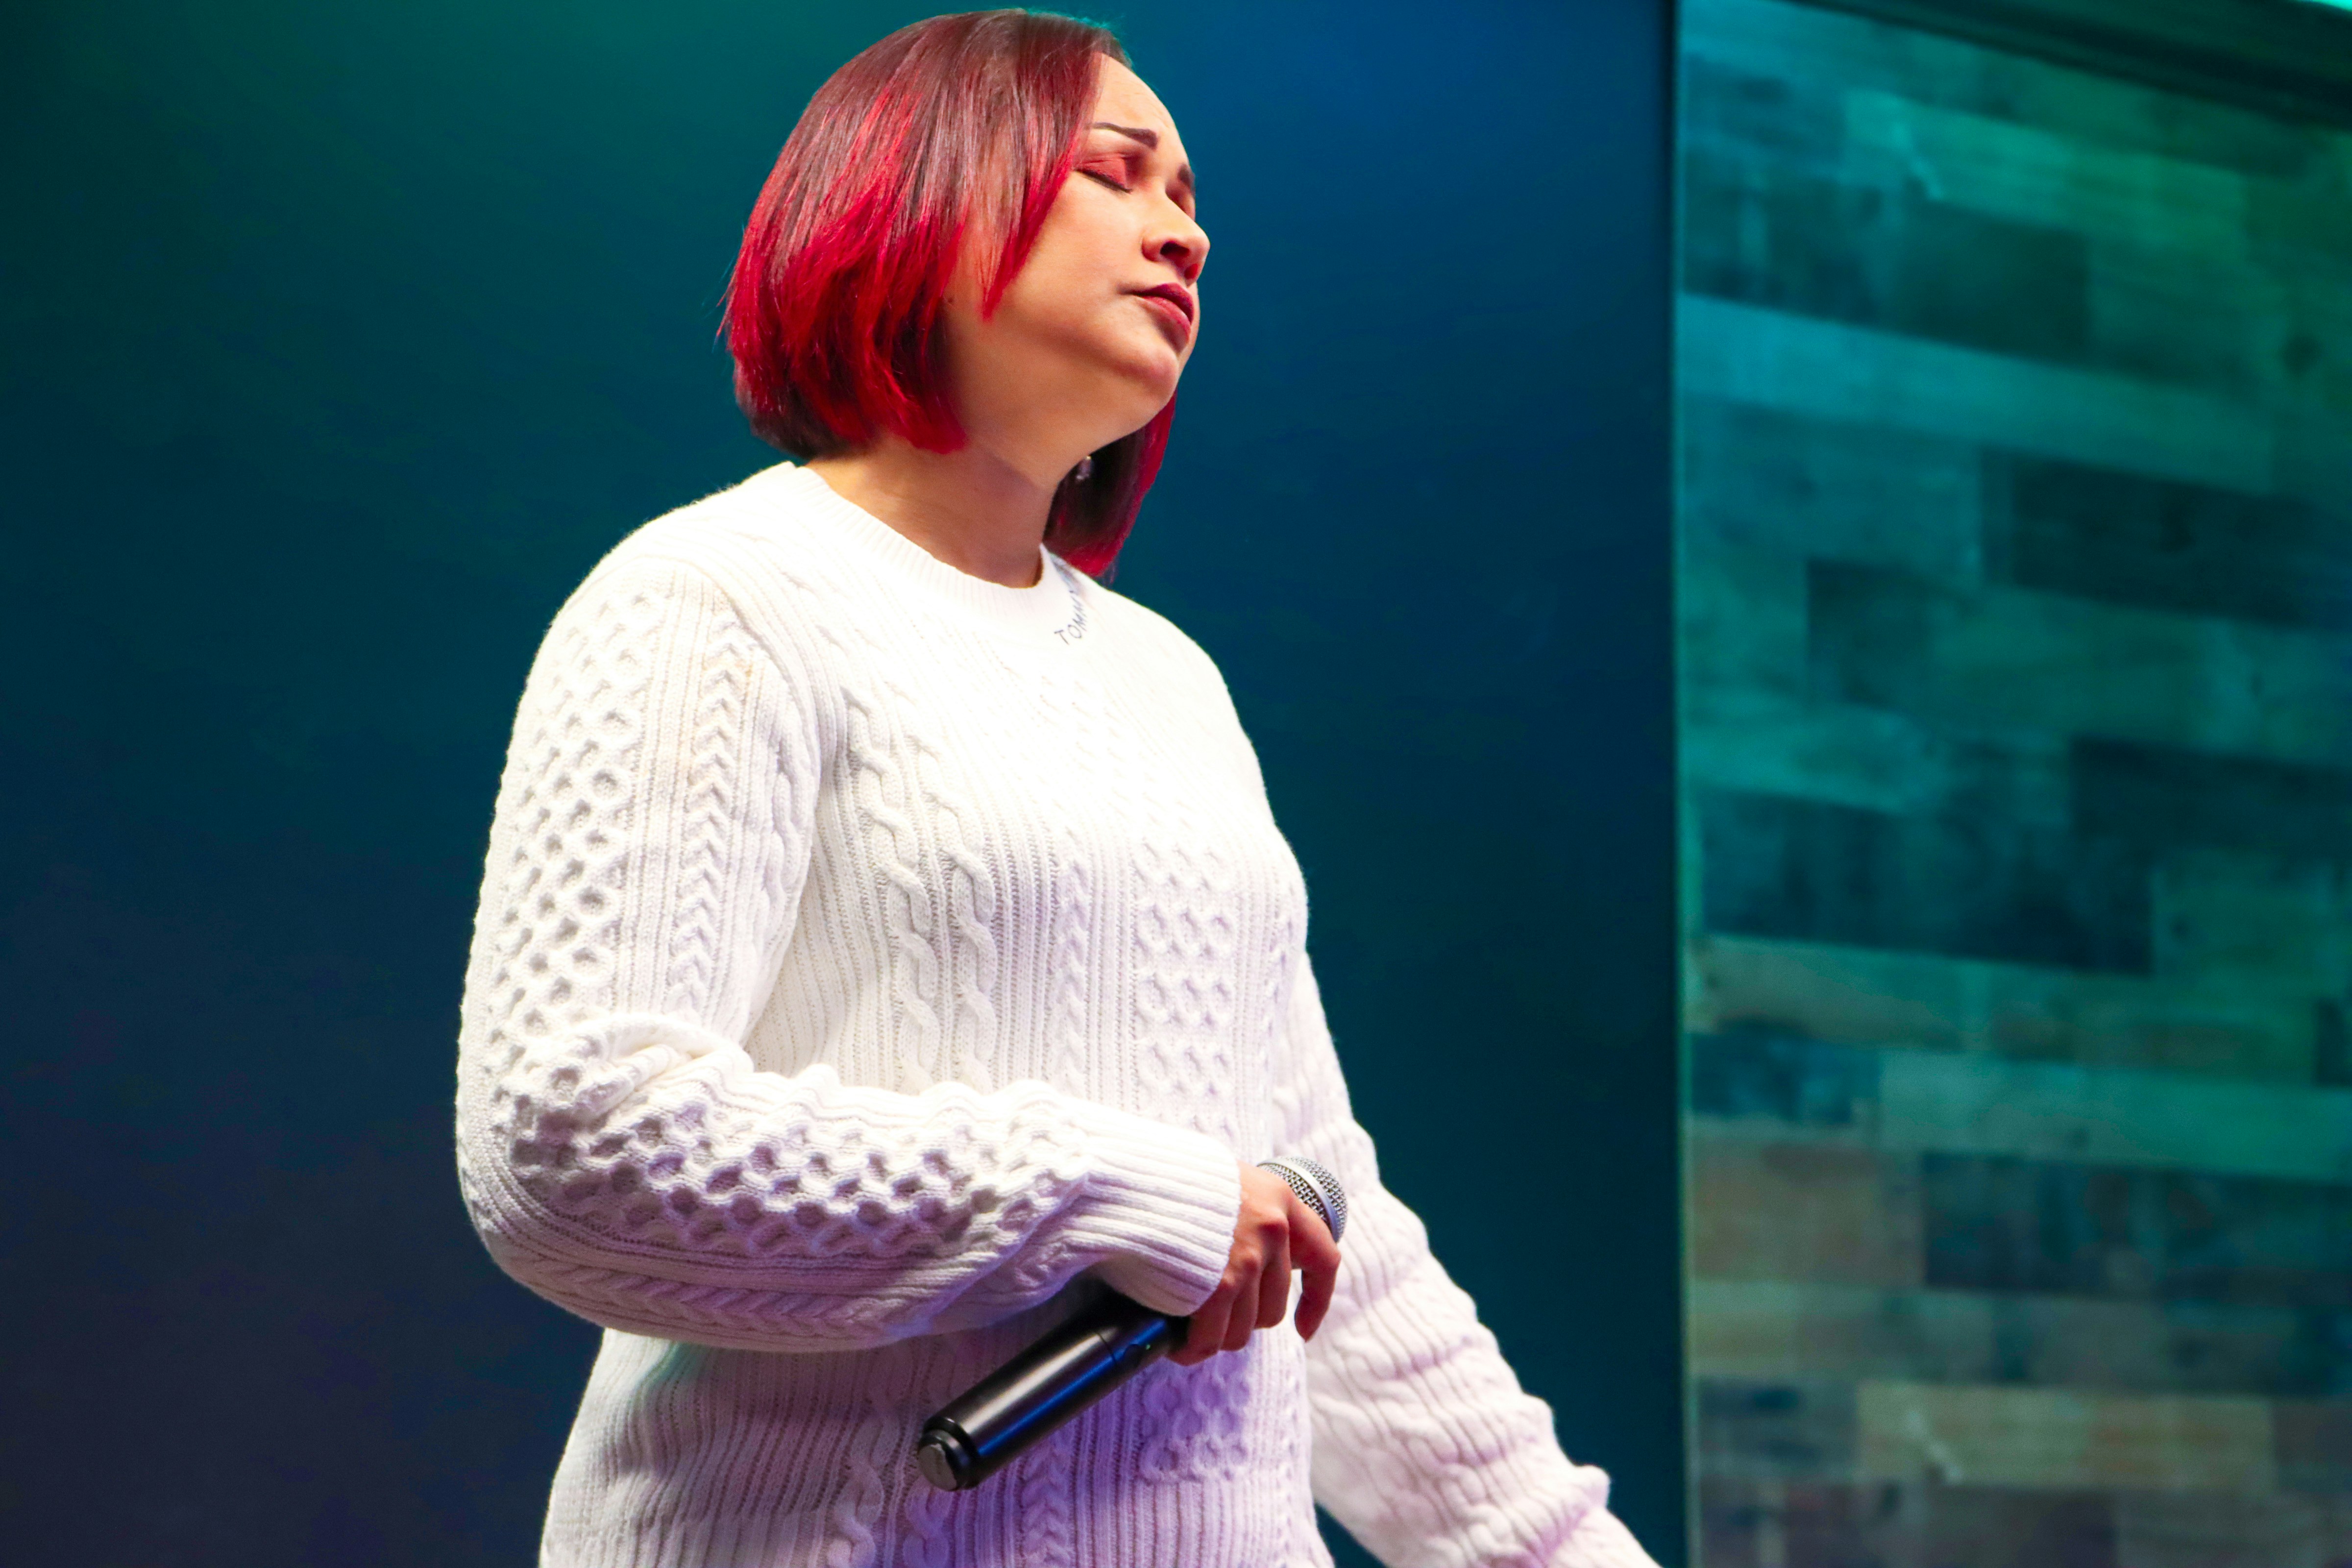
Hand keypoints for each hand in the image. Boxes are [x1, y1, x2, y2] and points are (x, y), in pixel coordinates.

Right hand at [1169, 1160, 1342, 1366]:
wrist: (1125, 1174)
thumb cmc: (1162, 1178)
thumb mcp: (1221, 1182)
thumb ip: (1245, 1215)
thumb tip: (1248, 1260)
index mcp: (1279, 1198)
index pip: (1323, 1258)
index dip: (1316, 1300)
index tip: (1303, 1328)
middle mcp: (1272, 1230)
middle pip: (1273, 1307)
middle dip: (1241, 1320)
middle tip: (1209, 1316)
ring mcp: (1247, 1259)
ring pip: (1242, 1329)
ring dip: (1214, 1335)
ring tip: (1187, 1329)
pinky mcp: (1218, 1286)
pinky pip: (1211, 1338)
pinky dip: (1194, 1348)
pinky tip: (1178, 1345)